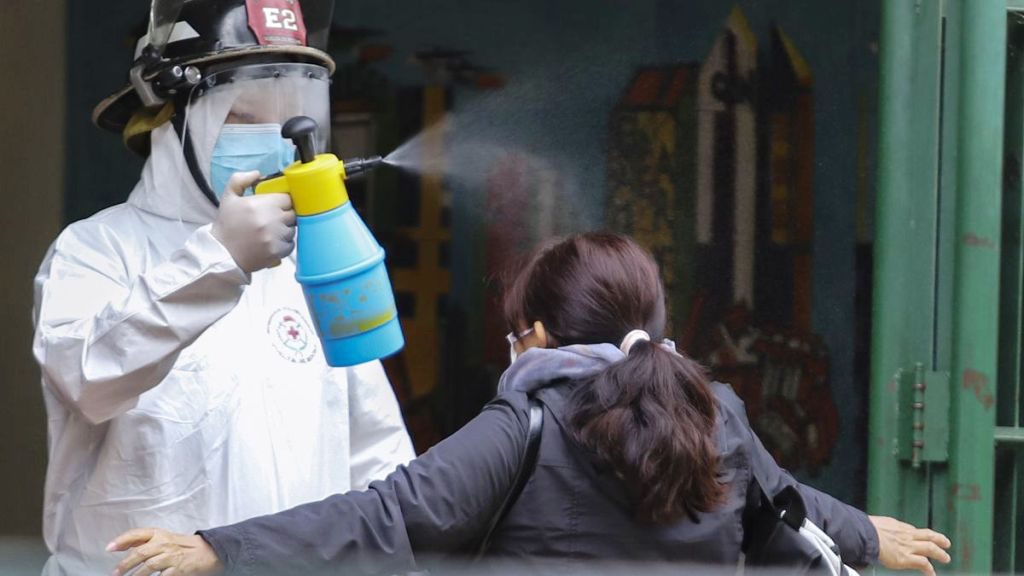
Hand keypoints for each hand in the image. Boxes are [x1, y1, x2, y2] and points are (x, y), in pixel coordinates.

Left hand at [108, 528, 222, 575]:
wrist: (208, 551)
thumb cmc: (182, 546)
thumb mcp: (163, 538)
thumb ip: (142, 541)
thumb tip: (119, 546)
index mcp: (159, 534)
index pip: (137, 534)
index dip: (122, 540)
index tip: (109, 548)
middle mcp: (165, 543)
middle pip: (140, 553)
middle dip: (125, 565)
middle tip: (116, 573)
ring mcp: (172, 557)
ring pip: (148, 566)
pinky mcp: (178, 569)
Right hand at [211, 170, 295, 272]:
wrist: (222, 253)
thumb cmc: (227, 225)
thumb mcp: (229, 197)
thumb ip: (240, 180)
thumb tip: (258, 173)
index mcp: (260, 204)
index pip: (287, 199)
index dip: (282, 202)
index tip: (275, 206)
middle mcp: (271, 220)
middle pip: (292, 214)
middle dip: (284, 215)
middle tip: (273, 220)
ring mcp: (275, 237)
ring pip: (292, 229)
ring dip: (285, 230)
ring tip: (271, 232)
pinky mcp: (277, 252)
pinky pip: (290, 244)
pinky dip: (284, 244)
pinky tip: (272, 242)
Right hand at [870, 515, 951, 574]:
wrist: (866, 535)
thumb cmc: (864, 529)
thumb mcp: (873, 524)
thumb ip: (877, 528)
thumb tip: (868, 529)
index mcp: (897, 526)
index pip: (912, 530)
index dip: (919, 534)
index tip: (921, 537)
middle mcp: (906, 535)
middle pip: (927, 535)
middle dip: (938, 539)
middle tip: (945, 542)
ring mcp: (908, 546)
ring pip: (930, 548)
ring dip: (940, 554)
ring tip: (945, 558)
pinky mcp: (906, 558)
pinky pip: (923, 564)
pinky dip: (929, 570)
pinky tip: (932, 574)